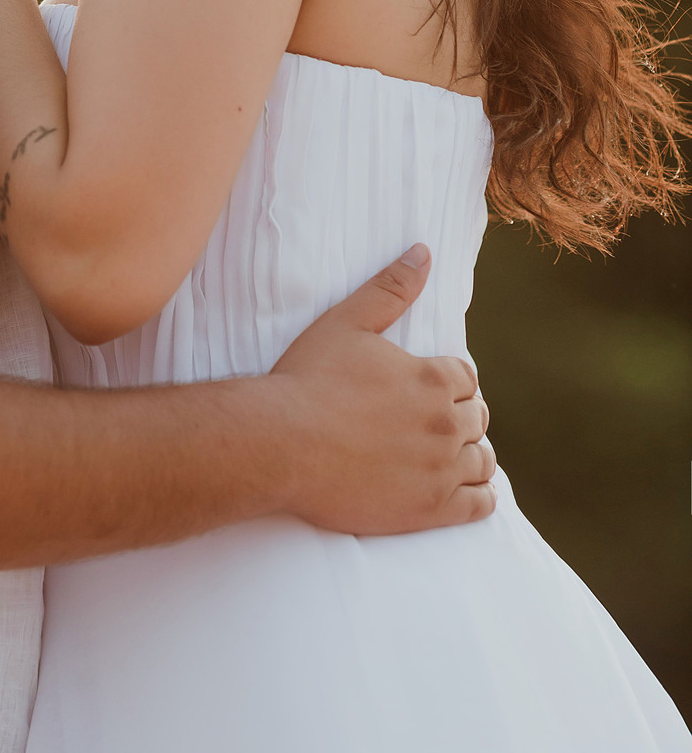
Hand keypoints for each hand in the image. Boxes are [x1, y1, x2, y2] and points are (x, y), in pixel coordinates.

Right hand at [270, 244, 494, 534]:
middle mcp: (446, 423)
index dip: (450, 380)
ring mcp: (441, 469)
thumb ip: (390, 287)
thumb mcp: (346, 322)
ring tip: (449, 454)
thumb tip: (423, 252)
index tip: (432, 388)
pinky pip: (479, 505)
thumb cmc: (308, 379)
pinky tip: (467, 491)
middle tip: (434, 421)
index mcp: (432, 378)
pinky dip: (480, 496)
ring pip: (482, 460)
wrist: (280, 444)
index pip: (466, 376)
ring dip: (471, 454)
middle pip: (477, 416)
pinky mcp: (431, 510)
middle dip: (460, 415)